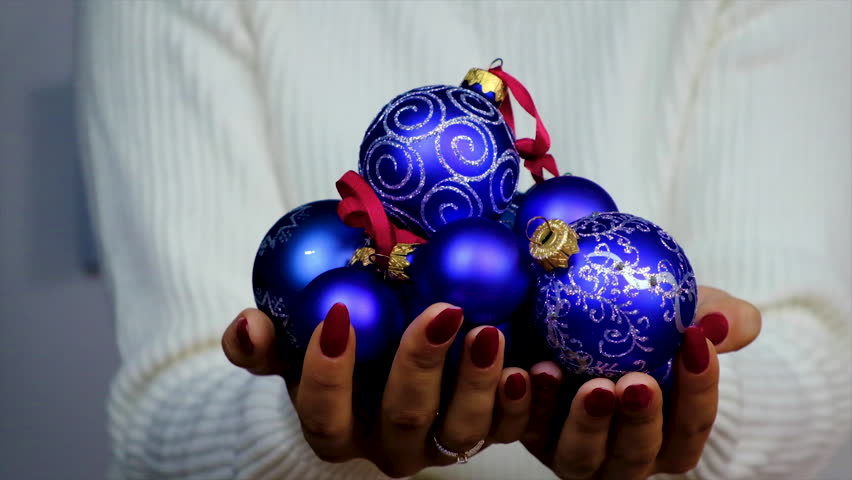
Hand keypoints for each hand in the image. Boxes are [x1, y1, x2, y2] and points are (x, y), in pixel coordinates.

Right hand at [222, 303, 530, 477]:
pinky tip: (532, 365)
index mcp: (339, 427)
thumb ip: (264, 340)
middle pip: (403, 419)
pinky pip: (511, 428)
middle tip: (440, 312)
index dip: (326, 375)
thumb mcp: (293, 339)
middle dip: (420, 367)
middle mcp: (391, 444)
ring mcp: (442, 441)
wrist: (383, 351)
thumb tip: (244, 326)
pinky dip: (522, 401)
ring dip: (479, 385)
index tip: (338, 315)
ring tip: (490, 333)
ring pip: (461, 431)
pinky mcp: (489, 427)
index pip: (325, 416)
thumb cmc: (339, 344)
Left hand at [521, 285, 760, 478]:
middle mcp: (619, 454)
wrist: (579, 312)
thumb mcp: (683, 315)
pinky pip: (520, 429)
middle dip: (639, 421)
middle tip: (636, 382)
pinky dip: (520, 405)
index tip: (695, 344)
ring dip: (583, 422)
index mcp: (666, 437)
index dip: (698, 393)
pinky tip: (522, 372)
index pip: (690, 430)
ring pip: (578, 457)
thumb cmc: (645, 324)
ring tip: (585, 381)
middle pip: (634, 456)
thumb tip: (724, 322)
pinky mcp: (526, 429)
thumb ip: (716, 320)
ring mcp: (571, 447)